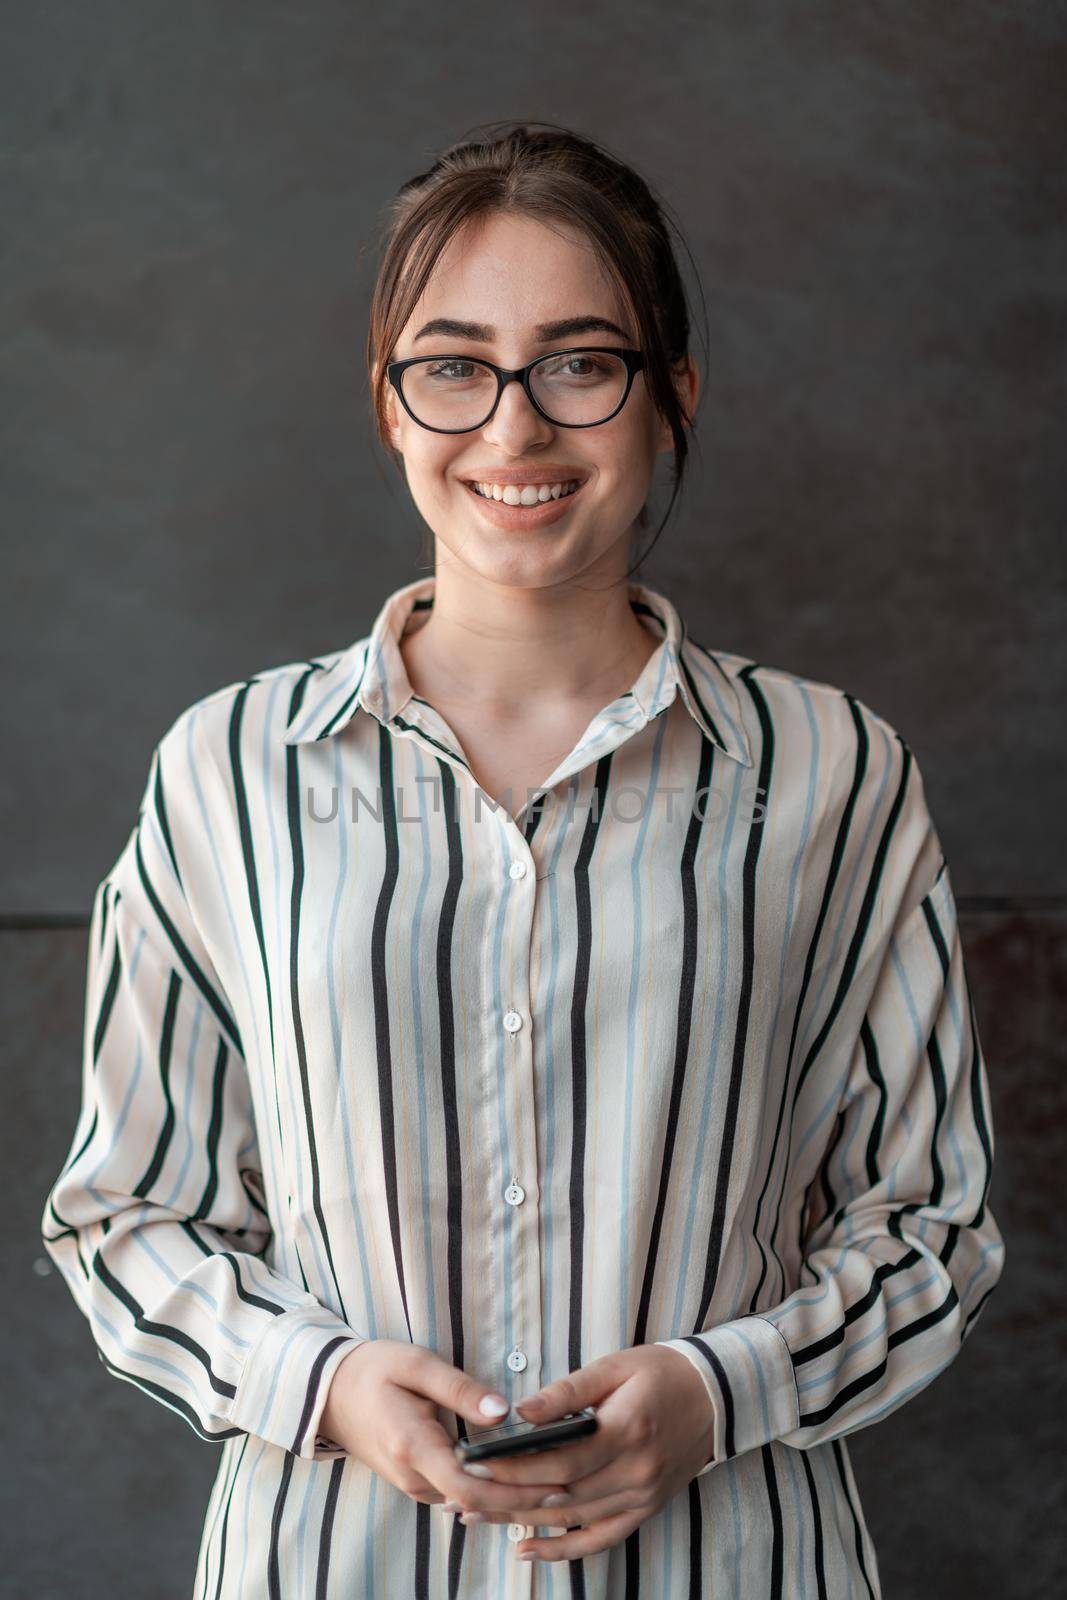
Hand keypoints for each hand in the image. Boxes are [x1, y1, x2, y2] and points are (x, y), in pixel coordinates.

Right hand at [318, 1339, 568, 1519]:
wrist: (329, 1390)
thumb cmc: (373, 1370)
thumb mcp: (416, 1364)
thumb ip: (460, 1389)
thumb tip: (502, 1411)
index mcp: (413, 1446)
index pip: (470, 1487)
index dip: (514, 1492)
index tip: (553, 1483)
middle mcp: (412, 1475)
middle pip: (475, 1502)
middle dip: (522, 1500)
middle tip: (567, 1487)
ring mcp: (411, 1483)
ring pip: (466, 1503)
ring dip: (506, 1498)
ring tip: (552, 1483)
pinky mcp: (414, 1480)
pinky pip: (455, 1495)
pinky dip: (487, 1492)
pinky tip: (515, 1480)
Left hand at [446, 1345, 716, 1561]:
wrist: (716, 1396)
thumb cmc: (661, 1373)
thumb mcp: (615, 1367)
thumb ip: (567, 1393)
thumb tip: (521, 1413)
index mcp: (627, 1432)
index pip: (560, 1461)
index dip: (512, 1467)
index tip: (472, 1462)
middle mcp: (635, 1473)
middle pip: (560, 1496)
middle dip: (504, 1496)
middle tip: (459, 1491)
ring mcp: (641, 1498)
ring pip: (572, 1520)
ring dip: (520, 1522)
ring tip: (475, 1515)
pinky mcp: (644, 1510)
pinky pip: (599, 1540)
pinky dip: (562, 1551)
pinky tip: (526, 1549)